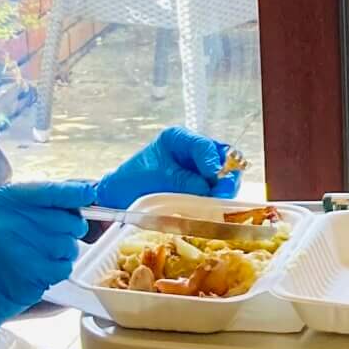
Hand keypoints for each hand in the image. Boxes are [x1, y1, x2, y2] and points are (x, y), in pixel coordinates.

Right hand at [0, 180, 95, 334]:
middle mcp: (8, 223)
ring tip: (43, 252)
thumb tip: (77, 193)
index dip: (73, 192)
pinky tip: (41, 267)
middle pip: (65, 219)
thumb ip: (31, 200)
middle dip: (70, 226)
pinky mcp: (31, 275)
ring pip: (68, 244)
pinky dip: (58, 267)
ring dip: (64, 249)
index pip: (47, 191)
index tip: (87, 194)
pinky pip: (64, 266)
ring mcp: (20, 250)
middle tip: (57, 232)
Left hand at [95, 126, 241, 207]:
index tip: (214, 176)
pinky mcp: (204, 187)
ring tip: (218, 203)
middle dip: (226, 176)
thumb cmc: (134, 181)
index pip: (204, 145)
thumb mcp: (158, 178)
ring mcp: (201, 170)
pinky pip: (220, 191)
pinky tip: (215, 208)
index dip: (211, 161)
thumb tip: (209, 189)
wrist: (121, 198)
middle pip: (224, 158)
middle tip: (221, 193)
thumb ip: (185, 181)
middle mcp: (195, 151)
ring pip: (227, 175)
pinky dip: (220, 200)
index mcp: (179, 139)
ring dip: (225, 190)